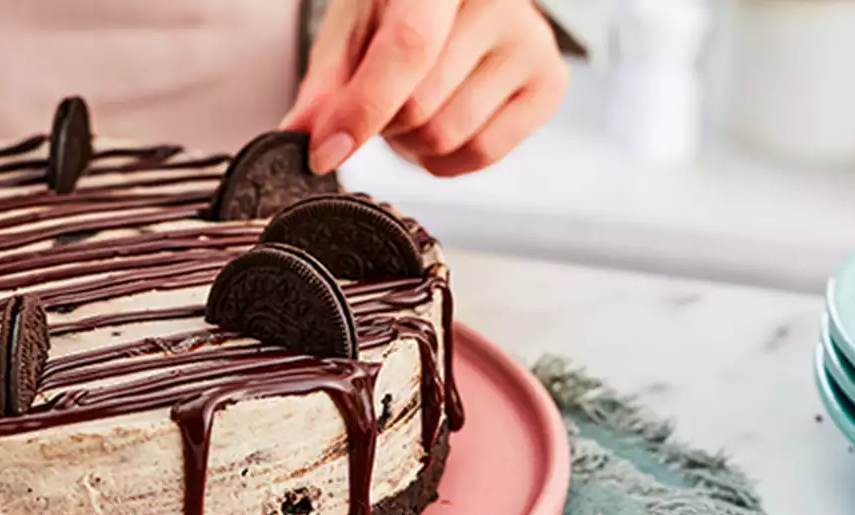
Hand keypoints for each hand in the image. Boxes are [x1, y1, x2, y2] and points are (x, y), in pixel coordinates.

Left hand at [280, 0, 569, 177]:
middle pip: (421, 108)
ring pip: (448, 138)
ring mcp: (532, 41)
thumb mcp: (352, 30)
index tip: (324, 152)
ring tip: (415, 106)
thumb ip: (327, 86)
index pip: (409, 48)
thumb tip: (303, 137)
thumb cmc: (398, 7)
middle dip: (384, 125)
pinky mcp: (551, 83)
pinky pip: (482, 154)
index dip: (362, 109)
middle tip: (383, 102)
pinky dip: (446, 158)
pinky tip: (445, 121)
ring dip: (413, 144)